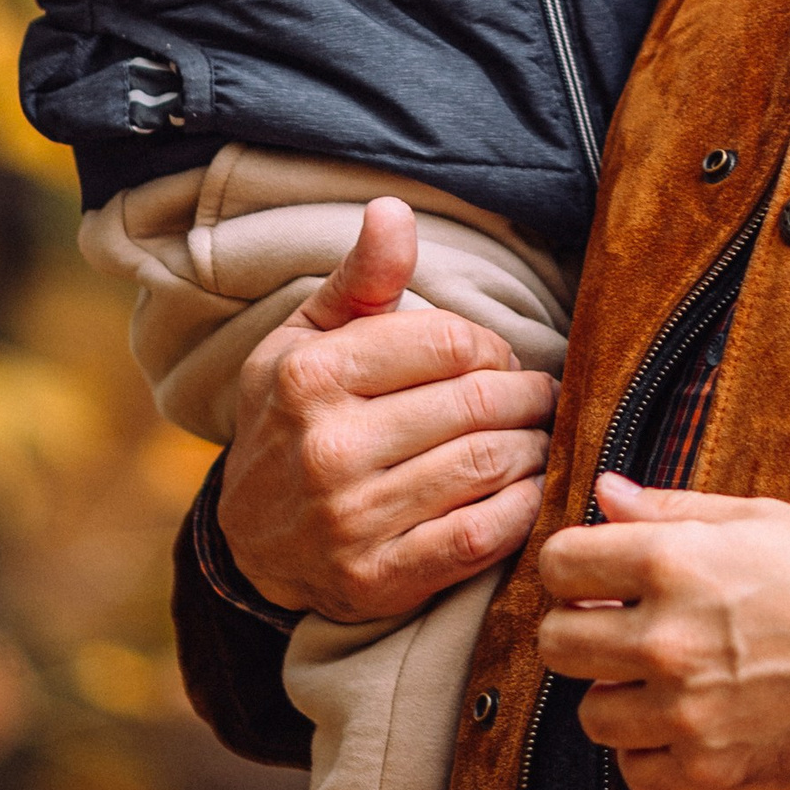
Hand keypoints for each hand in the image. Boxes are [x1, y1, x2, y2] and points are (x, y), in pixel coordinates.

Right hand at [216, 197, 555, 620]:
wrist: (249, 538)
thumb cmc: (294, 416)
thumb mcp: (308, 338)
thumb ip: (362, 278)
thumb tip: (394, 209)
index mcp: (309, 377)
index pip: (452, 343)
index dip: (494, 348)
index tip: (498, 361)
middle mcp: (325, 448)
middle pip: (478, 405)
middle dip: (528, 398)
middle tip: (540, 399)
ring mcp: (350, 520)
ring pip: (487, 466)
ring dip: (533, 450)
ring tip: (535, 440)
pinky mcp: (378, 579)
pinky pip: (480, 538)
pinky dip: (522, 510)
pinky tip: (526, 492)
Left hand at [535, 473, 789, 789]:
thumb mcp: (758, 518)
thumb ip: (670, 507)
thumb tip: (605, 494)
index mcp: (672, 561)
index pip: (558, 564)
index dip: (573, 567)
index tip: (595, 578)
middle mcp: (666, 637)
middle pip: (556, 643)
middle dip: (581, 631)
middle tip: (620, 630)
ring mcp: (685, 709)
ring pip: (589, 714)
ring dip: (616, 696)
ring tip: (662, 681)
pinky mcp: (710, 768)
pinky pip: (633, 771)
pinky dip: (649, 751)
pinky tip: (683, 724)